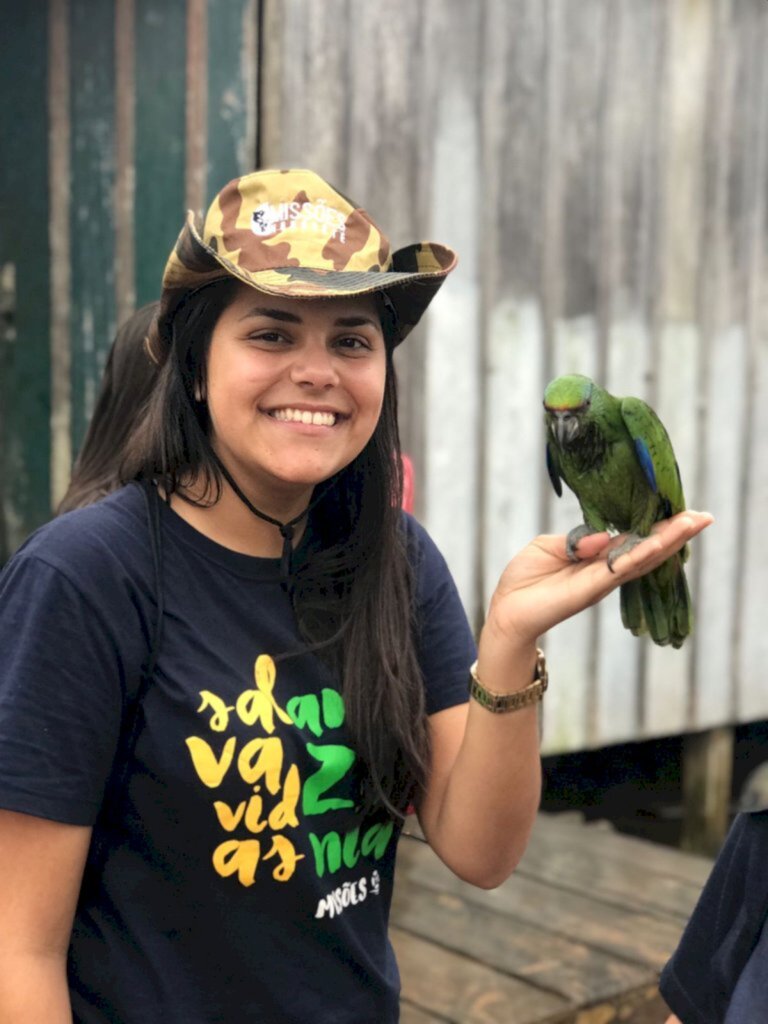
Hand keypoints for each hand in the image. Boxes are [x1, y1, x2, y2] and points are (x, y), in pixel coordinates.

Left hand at [484, 511, 712, 651]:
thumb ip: (577, 540)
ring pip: (642, 558)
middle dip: (676, 533)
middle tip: (704, 517)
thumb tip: (604, 535)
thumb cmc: (523, 579)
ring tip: (692, 524)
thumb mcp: (548, 548)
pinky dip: (640, 554)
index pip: (633, 539)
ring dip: (668, 541)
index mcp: (596, 558)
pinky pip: (620, 568)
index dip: (657, 527)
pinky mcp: (590, 589)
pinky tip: (659, 541)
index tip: (683, 513)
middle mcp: (605, 571)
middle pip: (647, 549)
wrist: (505, 611)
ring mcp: (601, 581)